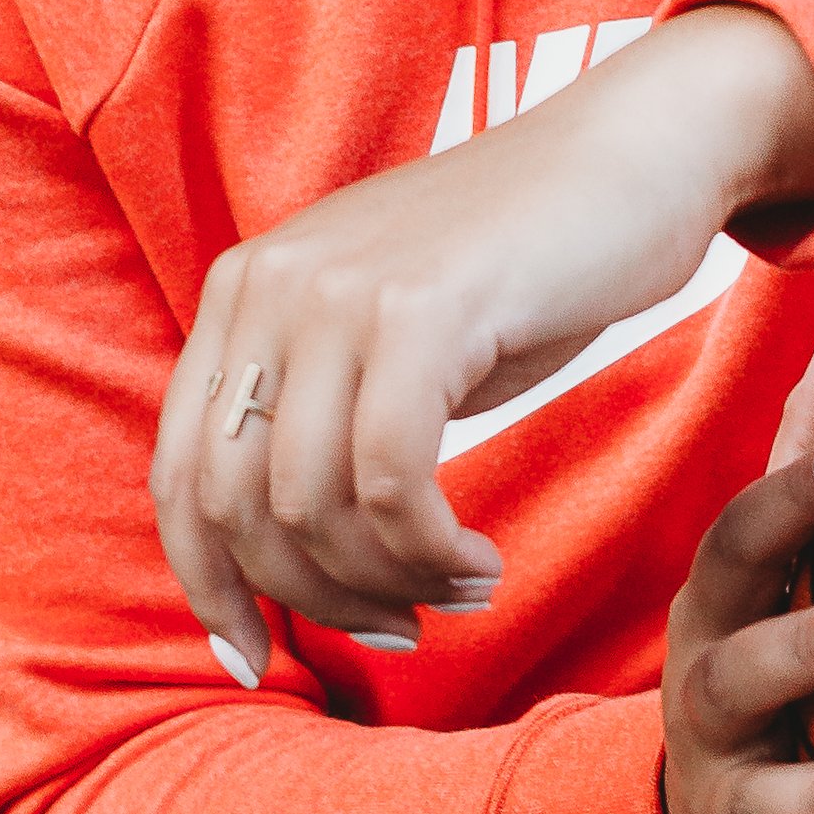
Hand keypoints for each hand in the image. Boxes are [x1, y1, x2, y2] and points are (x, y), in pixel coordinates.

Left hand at [151, 5, 813, 676]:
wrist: (633, 154)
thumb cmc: (521, 263)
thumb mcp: (387, 333)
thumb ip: (320, 413)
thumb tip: (282, 560)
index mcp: (244, 291)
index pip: (180, 473)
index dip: (209, 585)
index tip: (258, 658)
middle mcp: (270, 284)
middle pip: (238, 507)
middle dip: (315, 598)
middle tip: (399, 626)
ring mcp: (339, 292)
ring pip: (314, 506)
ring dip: (390, 581)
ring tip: (459, 586)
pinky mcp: (420, 312)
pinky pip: (393, 482)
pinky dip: (432, 550)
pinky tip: (481, 560)